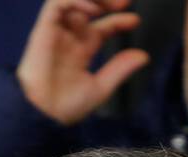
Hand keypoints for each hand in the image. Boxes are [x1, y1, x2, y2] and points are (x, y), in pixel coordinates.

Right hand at [16, 0, 150, 124]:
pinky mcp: (44, 29)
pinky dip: (76, 0)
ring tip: (113, 3)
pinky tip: (94, 9)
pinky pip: (58, 4)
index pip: (101, 28)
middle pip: (88, 8)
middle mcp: (68, 39)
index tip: (135, 21)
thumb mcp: (100, 88)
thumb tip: (144, 56)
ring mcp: (56, 33)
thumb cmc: (66, 107)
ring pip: (72, 0)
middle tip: (125, 2)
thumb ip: (120, 69)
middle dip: (106, 1)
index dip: (118, 21)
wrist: (43, 114)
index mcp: (79, 52)